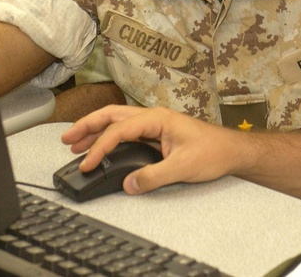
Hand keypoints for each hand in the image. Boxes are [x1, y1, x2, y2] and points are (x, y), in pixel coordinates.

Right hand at [60, 105, 244, 193]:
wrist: (232, 151)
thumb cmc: (214, 152)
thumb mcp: (183, 167)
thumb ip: (154, 176)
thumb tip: (128, 184)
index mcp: (158, 119)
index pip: (120, 130)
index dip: (100, 147)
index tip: (88, 163)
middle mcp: (154, 117)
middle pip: (112, 115)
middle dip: (88, 125)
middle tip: (67, 140)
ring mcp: (155, 124)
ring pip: (118, 121)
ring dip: (96, 130)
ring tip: (75, 143)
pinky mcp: (157, 134)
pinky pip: (127, 131)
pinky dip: (109, 137)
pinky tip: (101, 147)